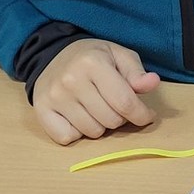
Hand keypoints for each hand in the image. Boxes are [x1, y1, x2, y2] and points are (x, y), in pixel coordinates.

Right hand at [32, 38, 160, 144]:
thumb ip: (136, 72)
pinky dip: (77, 133)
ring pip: (92, 132)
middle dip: (120, 118)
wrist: (53, 55)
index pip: (125, 102)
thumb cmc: (92, 58)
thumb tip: (152, 83)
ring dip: (100, 126)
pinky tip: (78, 116)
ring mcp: (54, 97)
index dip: (142, 115)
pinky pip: (68, 138)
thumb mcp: (118, 56)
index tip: (147, 116)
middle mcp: (71, 80)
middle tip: (115, 106)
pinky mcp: (41, 111)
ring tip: (96, 109)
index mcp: (93, 63)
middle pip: (110, 120)